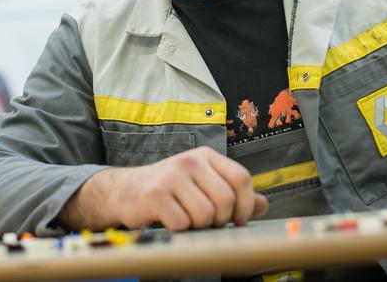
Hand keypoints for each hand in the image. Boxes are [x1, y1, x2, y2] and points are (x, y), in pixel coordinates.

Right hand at [59, 146, 268, 230]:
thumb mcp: (202, 184)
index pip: (241, 178)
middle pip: (226, 200)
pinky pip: (182, 223)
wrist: (124, 191)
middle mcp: (190, 161)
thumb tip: (261, 205)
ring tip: (186, 220)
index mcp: (206, 156)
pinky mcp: (156, 194)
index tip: (238, 220)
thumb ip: (231, 193)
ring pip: (206, 215)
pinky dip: (179, 229)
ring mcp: (172, 176)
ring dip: (198, 227)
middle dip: (221, 221)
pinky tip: (170, 221)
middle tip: (208, 224)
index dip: (245, 204)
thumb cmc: (167, 189)